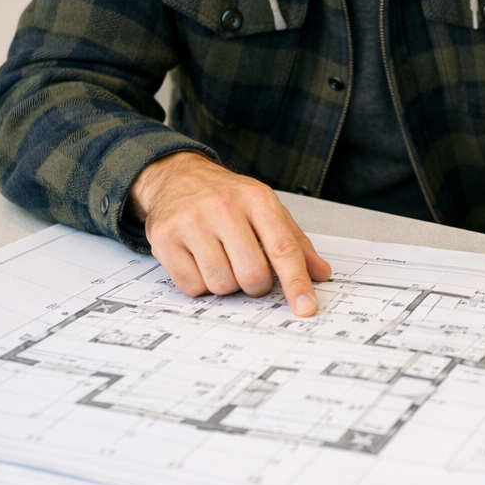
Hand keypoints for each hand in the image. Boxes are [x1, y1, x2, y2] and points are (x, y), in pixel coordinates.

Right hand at [128, 153, 330, 316]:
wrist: (178, 177)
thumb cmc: (227, 197)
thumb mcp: (266, 208)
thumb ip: (295, 242)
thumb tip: (320, 273)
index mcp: (256, 198)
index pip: (283, 248)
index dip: (297, 282)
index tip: (306, 307)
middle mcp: (223, 206)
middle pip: (252, 274)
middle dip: (255, 284)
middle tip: (248, 269)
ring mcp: (191, 222)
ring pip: (221, 284)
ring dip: (226, 283)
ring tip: (221, 259)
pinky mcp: (165, 239)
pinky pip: (192, 287)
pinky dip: (200, 283)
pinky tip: (200, 260)